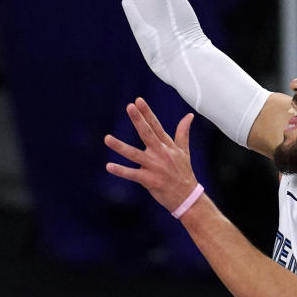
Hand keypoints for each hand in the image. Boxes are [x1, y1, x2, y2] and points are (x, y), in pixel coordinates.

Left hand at [104, 97, 198, 211]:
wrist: (187, 196)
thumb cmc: (184, 172)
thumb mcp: (184, 151)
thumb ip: (183, 133)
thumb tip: (189, 116)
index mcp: (168, 146)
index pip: (156, 126)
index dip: (147, 113)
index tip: (138, 100)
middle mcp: (161, 153)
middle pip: (147, 134)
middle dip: (138, 120)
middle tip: (129, 106)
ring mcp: (155, 167)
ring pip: (135, 154)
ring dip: (120, 146)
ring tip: (107, 138)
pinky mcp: (150, 180)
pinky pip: (133, 174)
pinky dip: (121, 171)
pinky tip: (109, 166)